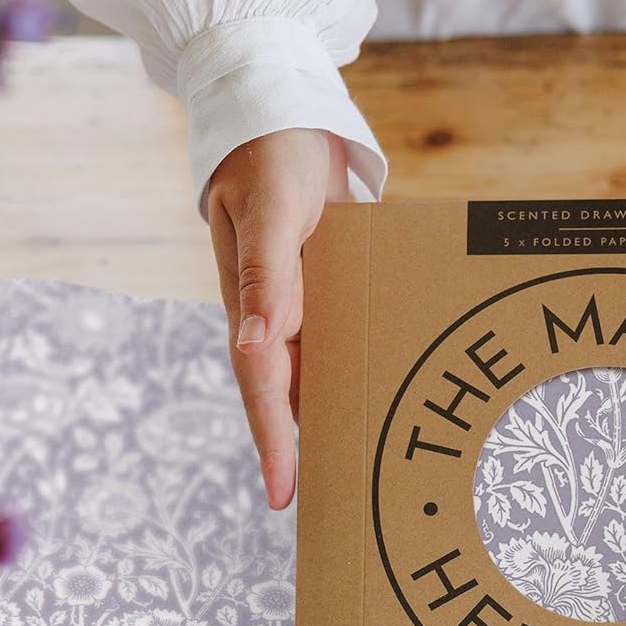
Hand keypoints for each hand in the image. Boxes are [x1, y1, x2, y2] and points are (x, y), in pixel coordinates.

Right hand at [207, 128, 348, 508]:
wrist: (279, 114)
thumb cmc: (270, 155)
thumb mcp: (267, 207)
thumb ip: (262, 273)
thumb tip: (252, 343)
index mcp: (252, 304)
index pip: (263, 386)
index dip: (274, 443)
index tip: (285, 496)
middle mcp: (271, 317)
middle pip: (286, 400)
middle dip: (302, 455)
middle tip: (328, 511)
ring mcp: (295, 309)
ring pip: (311, 382)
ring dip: (327, 426)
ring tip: (353, 481)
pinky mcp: (320, 296)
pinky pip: (336, 350)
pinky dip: (349, 383)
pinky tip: (372, 409)